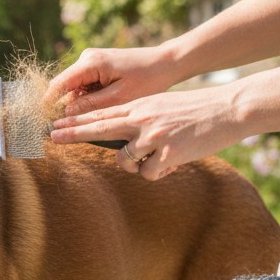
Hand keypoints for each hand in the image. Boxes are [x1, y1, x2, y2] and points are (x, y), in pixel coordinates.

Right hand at [46, 46, 180, 115]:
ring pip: (76, 87)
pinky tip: (106, 102)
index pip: (59, 84)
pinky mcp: (98, 64)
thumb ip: (91, 105)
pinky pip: (85, 83)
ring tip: (100, 112)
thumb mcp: (120, 97)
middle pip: (66, 86)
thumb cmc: (148, 79)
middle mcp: (87, 58)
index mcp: (90, 63)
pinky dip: (90, 96)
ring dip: (82, 102)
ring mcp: (91, 60)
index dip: (48, 103)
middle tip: (72, 127)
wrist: (166, 63)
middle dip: (67, 105)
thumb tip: (67, 113)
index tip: (41, 121)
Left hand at [49, 84, 246, 179]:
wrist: (228, 108)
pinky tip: (173, 162)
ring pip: (125, 161)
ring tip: (158, 156)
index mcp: (139, 106)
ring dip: (137, 164)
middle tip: (52, 137)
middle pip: (98, 129)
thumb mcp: (160, 106)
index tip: (54, 126)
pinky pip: (148, 173)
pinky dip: (159, 172)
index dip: (75, 121)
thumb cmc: (195, 110)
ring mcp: (153, 135)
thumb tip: (118, 140)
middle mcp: (141, 119)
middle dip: (73, 134)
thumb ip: (137, 119)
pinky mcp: (168, 153)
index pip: (99, 114)